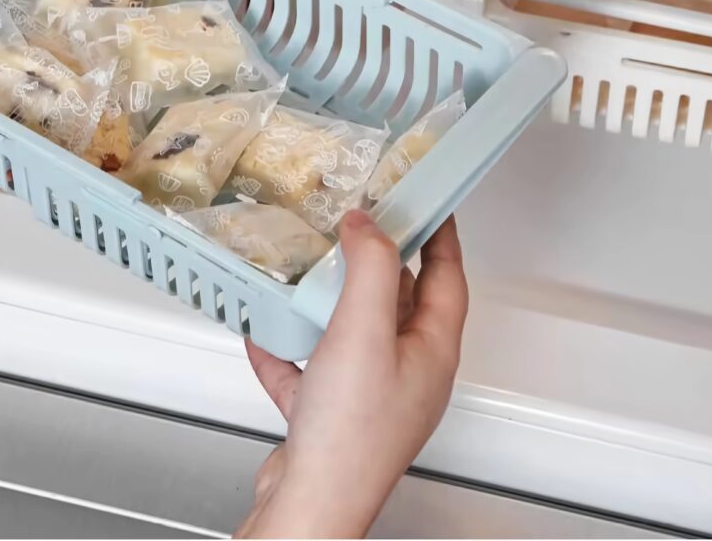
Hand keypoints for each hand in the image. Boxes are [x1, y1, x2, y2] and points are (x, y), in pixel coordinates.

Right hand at [237, 211, 468, 538]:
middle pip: (401, 303)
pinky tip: (264, 333)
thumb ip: (372, 269)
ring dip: (332, 303)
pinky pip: (310, 370)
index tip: (430, 202)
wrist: (308, 509)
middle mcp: (405, 373)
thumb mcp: (366, 331)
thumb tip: (369, 225)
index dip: (441, 235)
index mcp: (429, 351)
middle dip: (381, 262)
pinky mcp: (329, 418)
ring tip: (310, 270)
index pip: (447, 278)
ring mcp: (368, 398)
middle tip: (360, 225)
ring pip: (354, 335)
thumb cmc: (349, 433)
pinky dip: (289, 349)